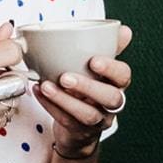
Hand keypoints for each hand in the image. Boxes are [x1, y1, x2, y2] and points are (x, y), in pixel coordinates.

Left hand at [33, 24, 132, 157]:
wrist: (79, 127)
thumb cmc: (89, 90)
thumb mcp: (99, 70)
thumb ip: (110, 48)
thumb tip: (124, 30)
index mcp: (117, 85)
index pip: (123, 76)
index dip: (111, 69)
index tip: (93, 60)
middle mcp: (111, 105)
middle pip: (110, 98)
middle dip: (88, 87)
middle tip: (65, 77)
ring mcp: (97, 121)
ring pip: (88, 114)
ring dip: (65, 99)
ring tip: (46, 85)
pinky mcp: (80, 132)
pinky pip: (66, 121)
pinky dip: (50, 106)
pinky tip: (38, 92)